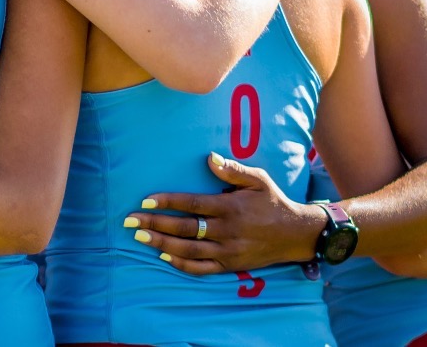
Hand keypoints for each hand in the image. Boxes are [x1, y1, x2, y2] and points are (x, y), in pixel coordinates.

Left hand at [125, 153, 324, 273]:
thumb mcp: (259, 180)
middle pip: (185, 229)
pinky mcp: (231, 266)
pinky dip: (182, 264)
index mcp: (231, 208)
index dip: (167, 202)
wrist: (296, 235)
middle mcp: (227, 231)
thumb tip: (209, 158)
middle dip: (155, 224)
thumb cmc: (273, 202)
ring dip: (162, 244)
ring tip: (139, 237)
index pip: (192, 205)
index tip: (145, 199)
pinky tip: (164, 257)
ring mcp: (228, 251)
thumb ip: (233, 170)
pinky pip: (202, 268)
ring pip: (189, 250)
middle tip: (130, 221)